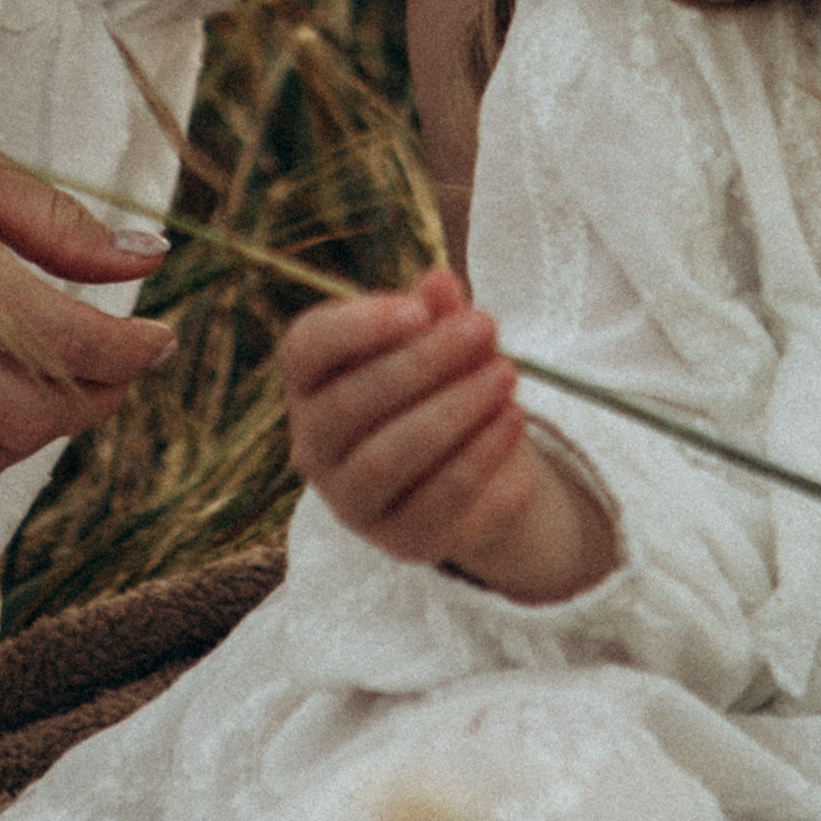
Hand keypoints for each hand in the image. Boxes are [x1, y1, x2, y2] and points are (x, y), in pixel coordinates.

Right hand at [283, 263, 614, 602]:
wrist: (478, 465)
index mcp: (311, 380)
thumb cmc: (443, 383)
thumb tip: (440, 281)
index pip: (307, 348)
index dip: (358, 327)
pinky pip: (434, 501)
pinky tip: (512, 420)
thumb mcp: (443, 341)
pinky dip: (478, 459)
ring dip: (452, 412)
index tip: (418, 309)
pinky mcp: (399, 539)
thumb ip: (438, 313)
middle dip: (423, 363)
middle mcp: (314, 444)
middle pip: (350, 403)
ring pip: (386, 457)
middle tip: (485, 328)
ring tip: (505, 374)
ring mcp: (351, 500)